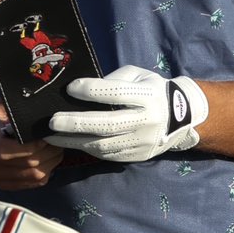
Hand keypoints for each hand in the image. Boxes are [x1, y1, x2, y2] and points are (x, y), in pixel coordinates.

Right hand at [0, 99, 64, 187]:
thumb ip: (18, 109)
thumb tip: (44, 110)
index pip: (14, 150)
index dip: (36, 145)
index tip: (47, 134)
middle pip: (29, 163)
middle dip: (50, 152)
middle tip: (58, 140)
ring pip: (34, 175)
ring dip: (51, 163)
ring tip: (56, 149)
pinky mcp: (4, 184)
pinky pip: (32, 183)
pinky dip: (45, 172)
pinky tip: (48, 160)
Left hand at [47, 68, 208, 162]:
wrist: (181, 117)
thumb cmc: (151, 90)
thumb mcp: (138, 76)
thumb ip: (113, 80)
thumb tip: (82, 90)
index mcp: (148, 96)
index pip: (116, 93)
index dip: (91, 91)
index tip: (70, 88)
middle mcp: (147, 121)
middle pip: (107, 124)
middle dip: (76, 123)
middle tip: (51, 121)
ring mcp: (142, 142)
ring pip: (103, 145)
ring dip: (74, 141)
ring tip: (52, 136)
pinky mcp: (137, 156)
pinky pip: (107, 155)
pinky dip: (87, 149)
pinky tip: (71, 143)